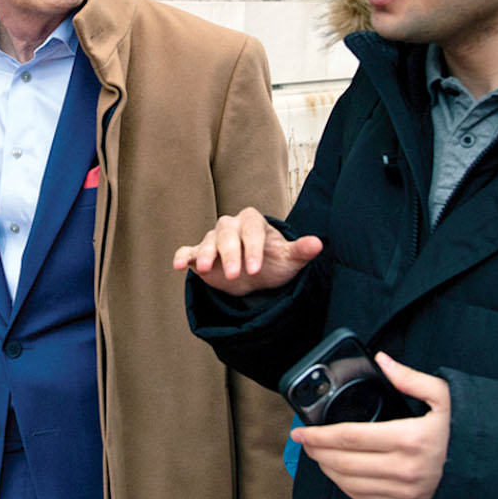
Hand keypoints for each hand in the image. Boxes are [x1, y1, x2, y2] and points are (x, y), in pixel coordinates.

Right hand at [173, 207, 323, 295]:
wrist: (256, 276)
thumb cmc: (272, 262)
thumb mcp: (288, 259)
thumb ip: (300, 250)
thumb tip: (318, 244)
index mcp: (253, 222)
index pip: (252, 230)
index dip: (252, 248)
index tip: (255, 268)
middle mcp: (231, 226)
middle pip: (227, 234)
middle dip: (230, 254)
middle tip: (234, 274)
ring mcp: (213, 239)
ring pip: (207, 241)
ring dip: (205, 254)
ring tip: (204, 268)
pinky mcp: (198, 254)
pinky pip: (187, 251)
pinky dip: (182, 256)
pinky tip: (179, 266)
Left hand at [291, 354, 450, 498]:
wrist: (492, 468)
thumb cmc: (465, 430)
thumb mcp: (444, 396)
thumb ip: (411, 378)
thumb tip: (383, 361)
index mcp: (409, 438)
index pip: (350, 437)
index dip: (319, 435)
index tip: (301, 430)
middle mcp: (404, 468)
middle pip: (343, 462)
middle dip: (317, 452)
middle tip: (304, 441)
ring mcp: (405, 490)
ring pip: (350, 484)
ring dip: (327, 470)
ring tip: (318, 455)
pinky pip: (365, 498)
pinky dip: (345, 486)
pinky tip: (339, 473)